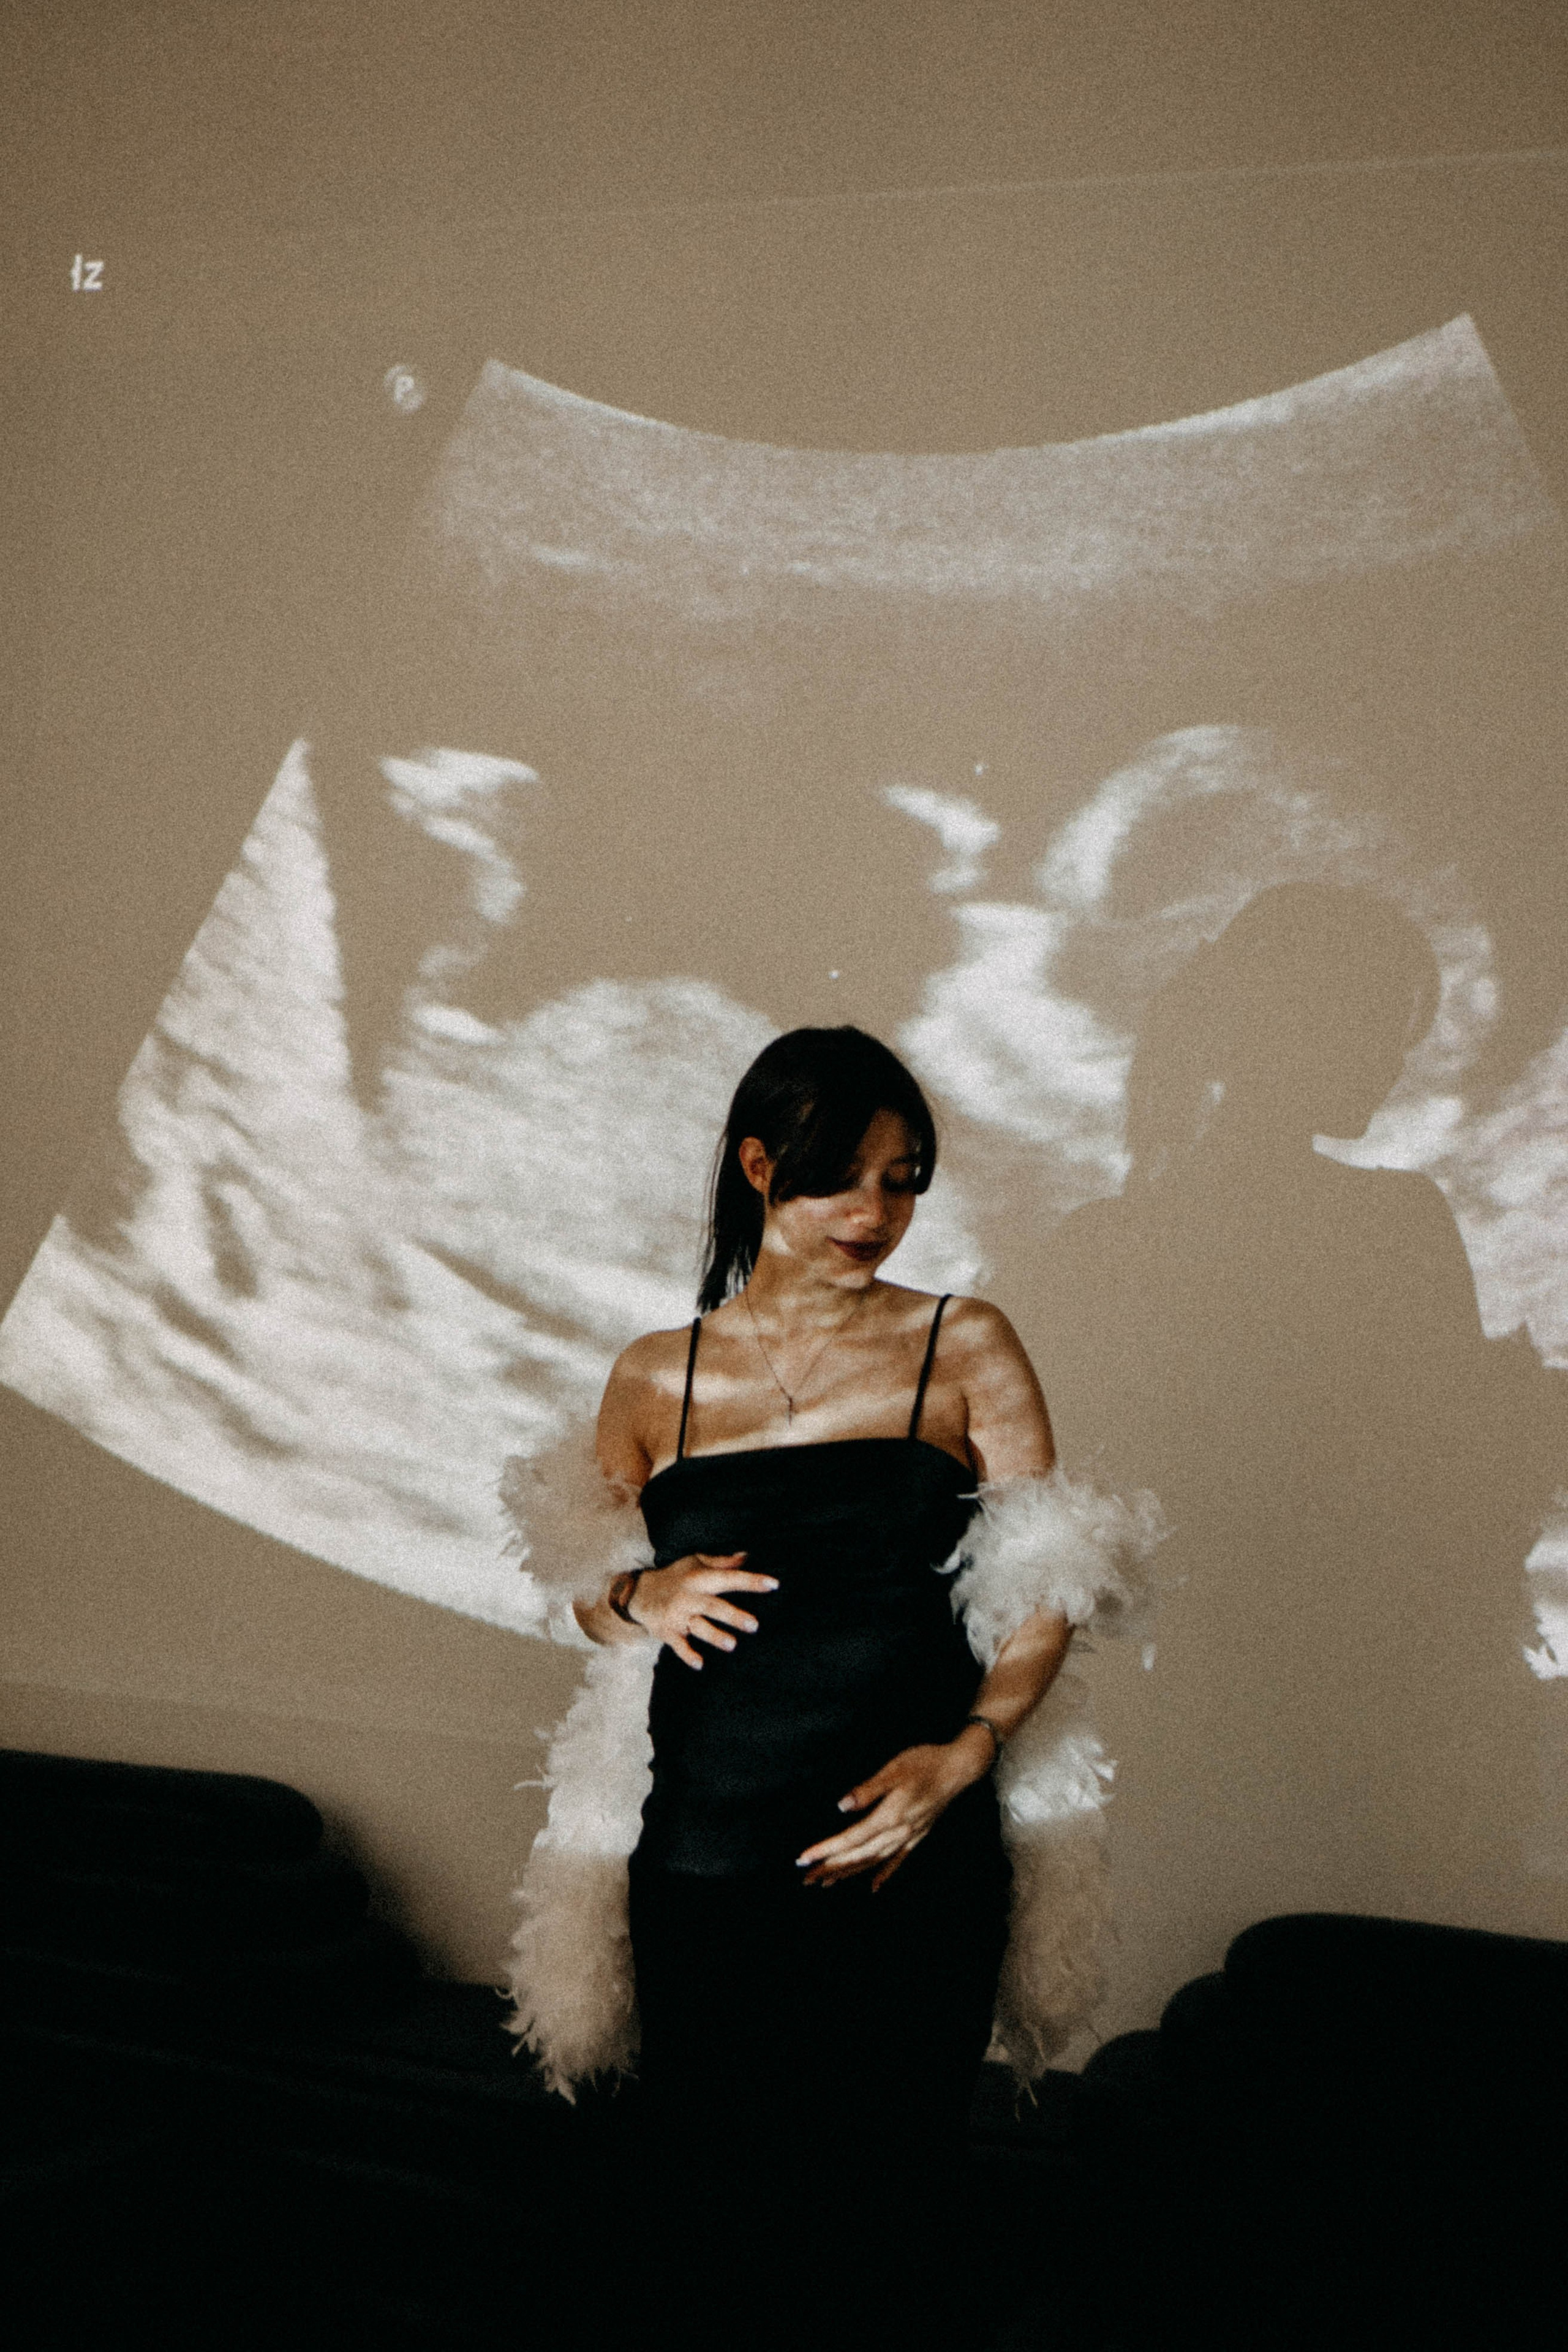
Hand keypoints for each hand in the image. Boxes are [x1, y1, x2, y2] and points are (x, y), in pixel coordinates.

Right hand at [630, 1552, 778, 1669]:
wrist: (639, 1592)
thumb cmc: (675, 1576)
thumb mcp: (695, 1562)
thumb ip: (721, 1562)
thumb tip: (747, 1556)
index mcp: (700, 1579)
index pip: (729, 1579)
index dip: (751, 1581)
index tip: (773, 1585)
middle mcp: (690, 1597)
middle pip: (715, 1607)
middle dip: (734, 1616)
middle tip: (754, 1625)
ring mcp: (678, 1616)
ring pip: (699, 1627)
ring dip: (715, 1636)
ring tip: (732, 1645)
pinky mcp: (668, 1632)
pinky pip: (678, 1645)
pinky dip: (688, 1654)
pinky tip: (699, 1664)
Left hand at [796, 1736, 987, 1891]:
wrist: (958, 1769)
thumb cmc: (924, 1763)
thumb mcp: (893, 1770)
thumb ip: (867, 1790)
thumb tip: (842, 1806)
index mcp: (889, 1816)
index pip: (851, 1839)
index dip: (826, 1850)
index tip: (804, 1858)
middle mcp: (898, 1832)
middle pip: (858, 1856)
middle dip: (831, 1867)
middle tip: (807, 1878)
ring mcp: (908, 1837)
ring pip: (873, 1861)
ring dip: (849, 1873)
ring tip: (827, 1882)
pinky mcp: (917, 1836)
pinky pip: (897, 1861)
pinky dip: (883, 1874)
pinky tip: (873, 1887)